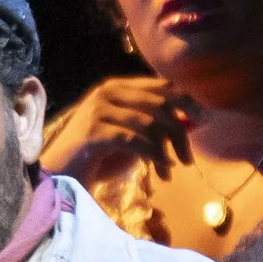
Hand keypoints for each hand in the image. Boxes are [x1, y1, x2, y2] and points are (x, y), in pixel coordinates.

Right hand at [37, 75, 190, 182]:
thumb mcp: (132, 137)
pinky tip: (161, 170)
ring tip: (171, 169)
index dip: (185, 101)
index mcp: (117, 87)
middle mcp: (107, 92)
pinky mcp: (93, 131)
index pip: (160, 86)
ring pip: (150, 122)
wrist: (61, 175)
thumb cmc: (98, 157)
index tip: (202, 120)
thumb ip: (155, 126)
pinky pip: (134, 139)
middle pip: (160, 104)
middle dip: (179, 132)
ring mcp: (99, 110)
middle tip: (188, 158)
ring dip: (166, 149)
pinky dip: (153, 156)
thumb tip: (190, 121)